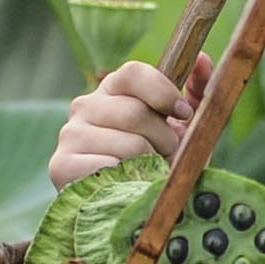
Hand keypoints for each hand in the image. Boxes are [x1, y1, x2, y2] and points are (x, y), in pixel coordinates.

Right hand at [50, 61, 192, 185]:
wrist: (130, 204)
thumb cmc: (159, 159)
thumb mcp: (183, 127)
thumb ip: (196, 92)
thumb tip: (203, 59)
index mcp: (114, 89)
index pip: (134, 73)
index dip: (164, 93)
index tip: (184, 115)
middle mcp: (85, 105)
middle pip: (134, 112)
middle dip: (163, 139)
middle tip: (166, 155)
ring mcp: (70, 134)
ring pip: (128, 144)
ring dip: (151, 164)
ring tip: (149, 172)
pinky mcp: (61, 164)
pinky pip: (108, 169)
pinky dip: (129, 180)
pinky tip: (128, 185)